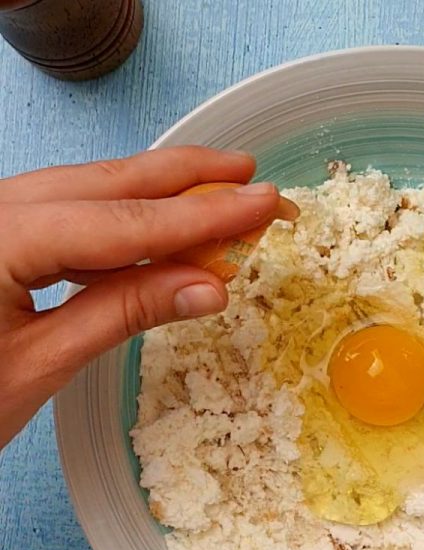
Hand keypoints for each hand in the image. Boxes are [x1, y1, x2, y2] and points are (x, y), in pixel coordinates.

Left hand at [0, 146, 292, 448]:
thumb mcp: (41, 363)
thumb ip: (125, 311)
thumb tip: (209, 287)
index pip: (123, 221)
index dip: (200, 213)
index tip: (260, 202)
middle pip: (106, 183)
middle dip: (185, 178)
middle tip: (250, 176)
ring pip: (89, 192)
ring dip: (158, 194)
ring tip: (217, 193)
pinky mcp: (0, 238)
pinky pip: (72, 217)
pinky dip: (124, 224)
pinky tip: (158, 231)